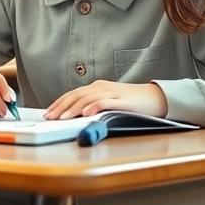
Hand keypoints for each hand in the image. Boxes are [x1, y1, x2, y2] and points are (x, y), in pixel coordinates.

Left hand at [46, 81, 166, 119]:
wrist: (156, 98)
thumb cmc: (131, 103)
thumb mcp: (108, 102)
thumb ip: (93, 106)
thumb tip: (75, 116)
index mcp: (96, 87)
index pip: (72, 94)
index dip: (58, 103)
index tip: (47, 112)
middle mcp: (102, 87)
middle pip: (76, 95)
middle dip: (61, 107)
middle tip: (50, 117)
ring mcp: (112, 93)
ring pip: (88, 98)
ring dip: (73, 108)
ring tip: (63, 118)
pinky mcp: (123, 101)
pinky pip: (106, 102)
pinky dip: (94, 106)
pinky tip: (86, 113)